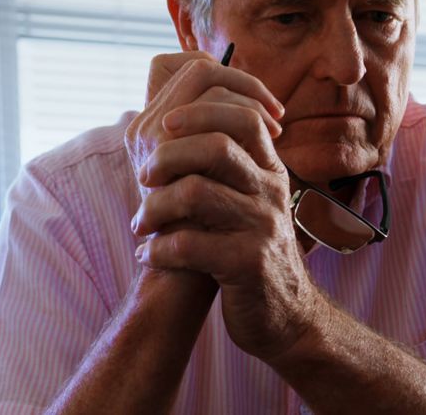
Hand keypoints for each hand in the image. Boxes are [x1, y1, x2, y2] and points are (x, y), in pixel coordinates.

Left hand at [127, 51, 324, 361]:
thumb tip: (171, 113)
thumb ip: (222, 162)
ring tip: (140, 224)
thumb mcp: (244, 198)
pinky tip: (148, 256)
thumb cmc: (246, 248)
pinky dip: (158, 250)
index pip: (244, 116)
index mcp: (269, 169)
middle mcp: (271, 192)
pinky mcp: (248, 265)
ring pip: (196, 192)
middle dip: (167, 155)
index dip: (200, 111)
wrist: (284, 314)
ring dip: (154, 207)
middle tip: (143, 175)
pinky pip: (189, 245)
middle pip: (217, 146)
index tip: (163, 123)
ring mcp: (263, 227)